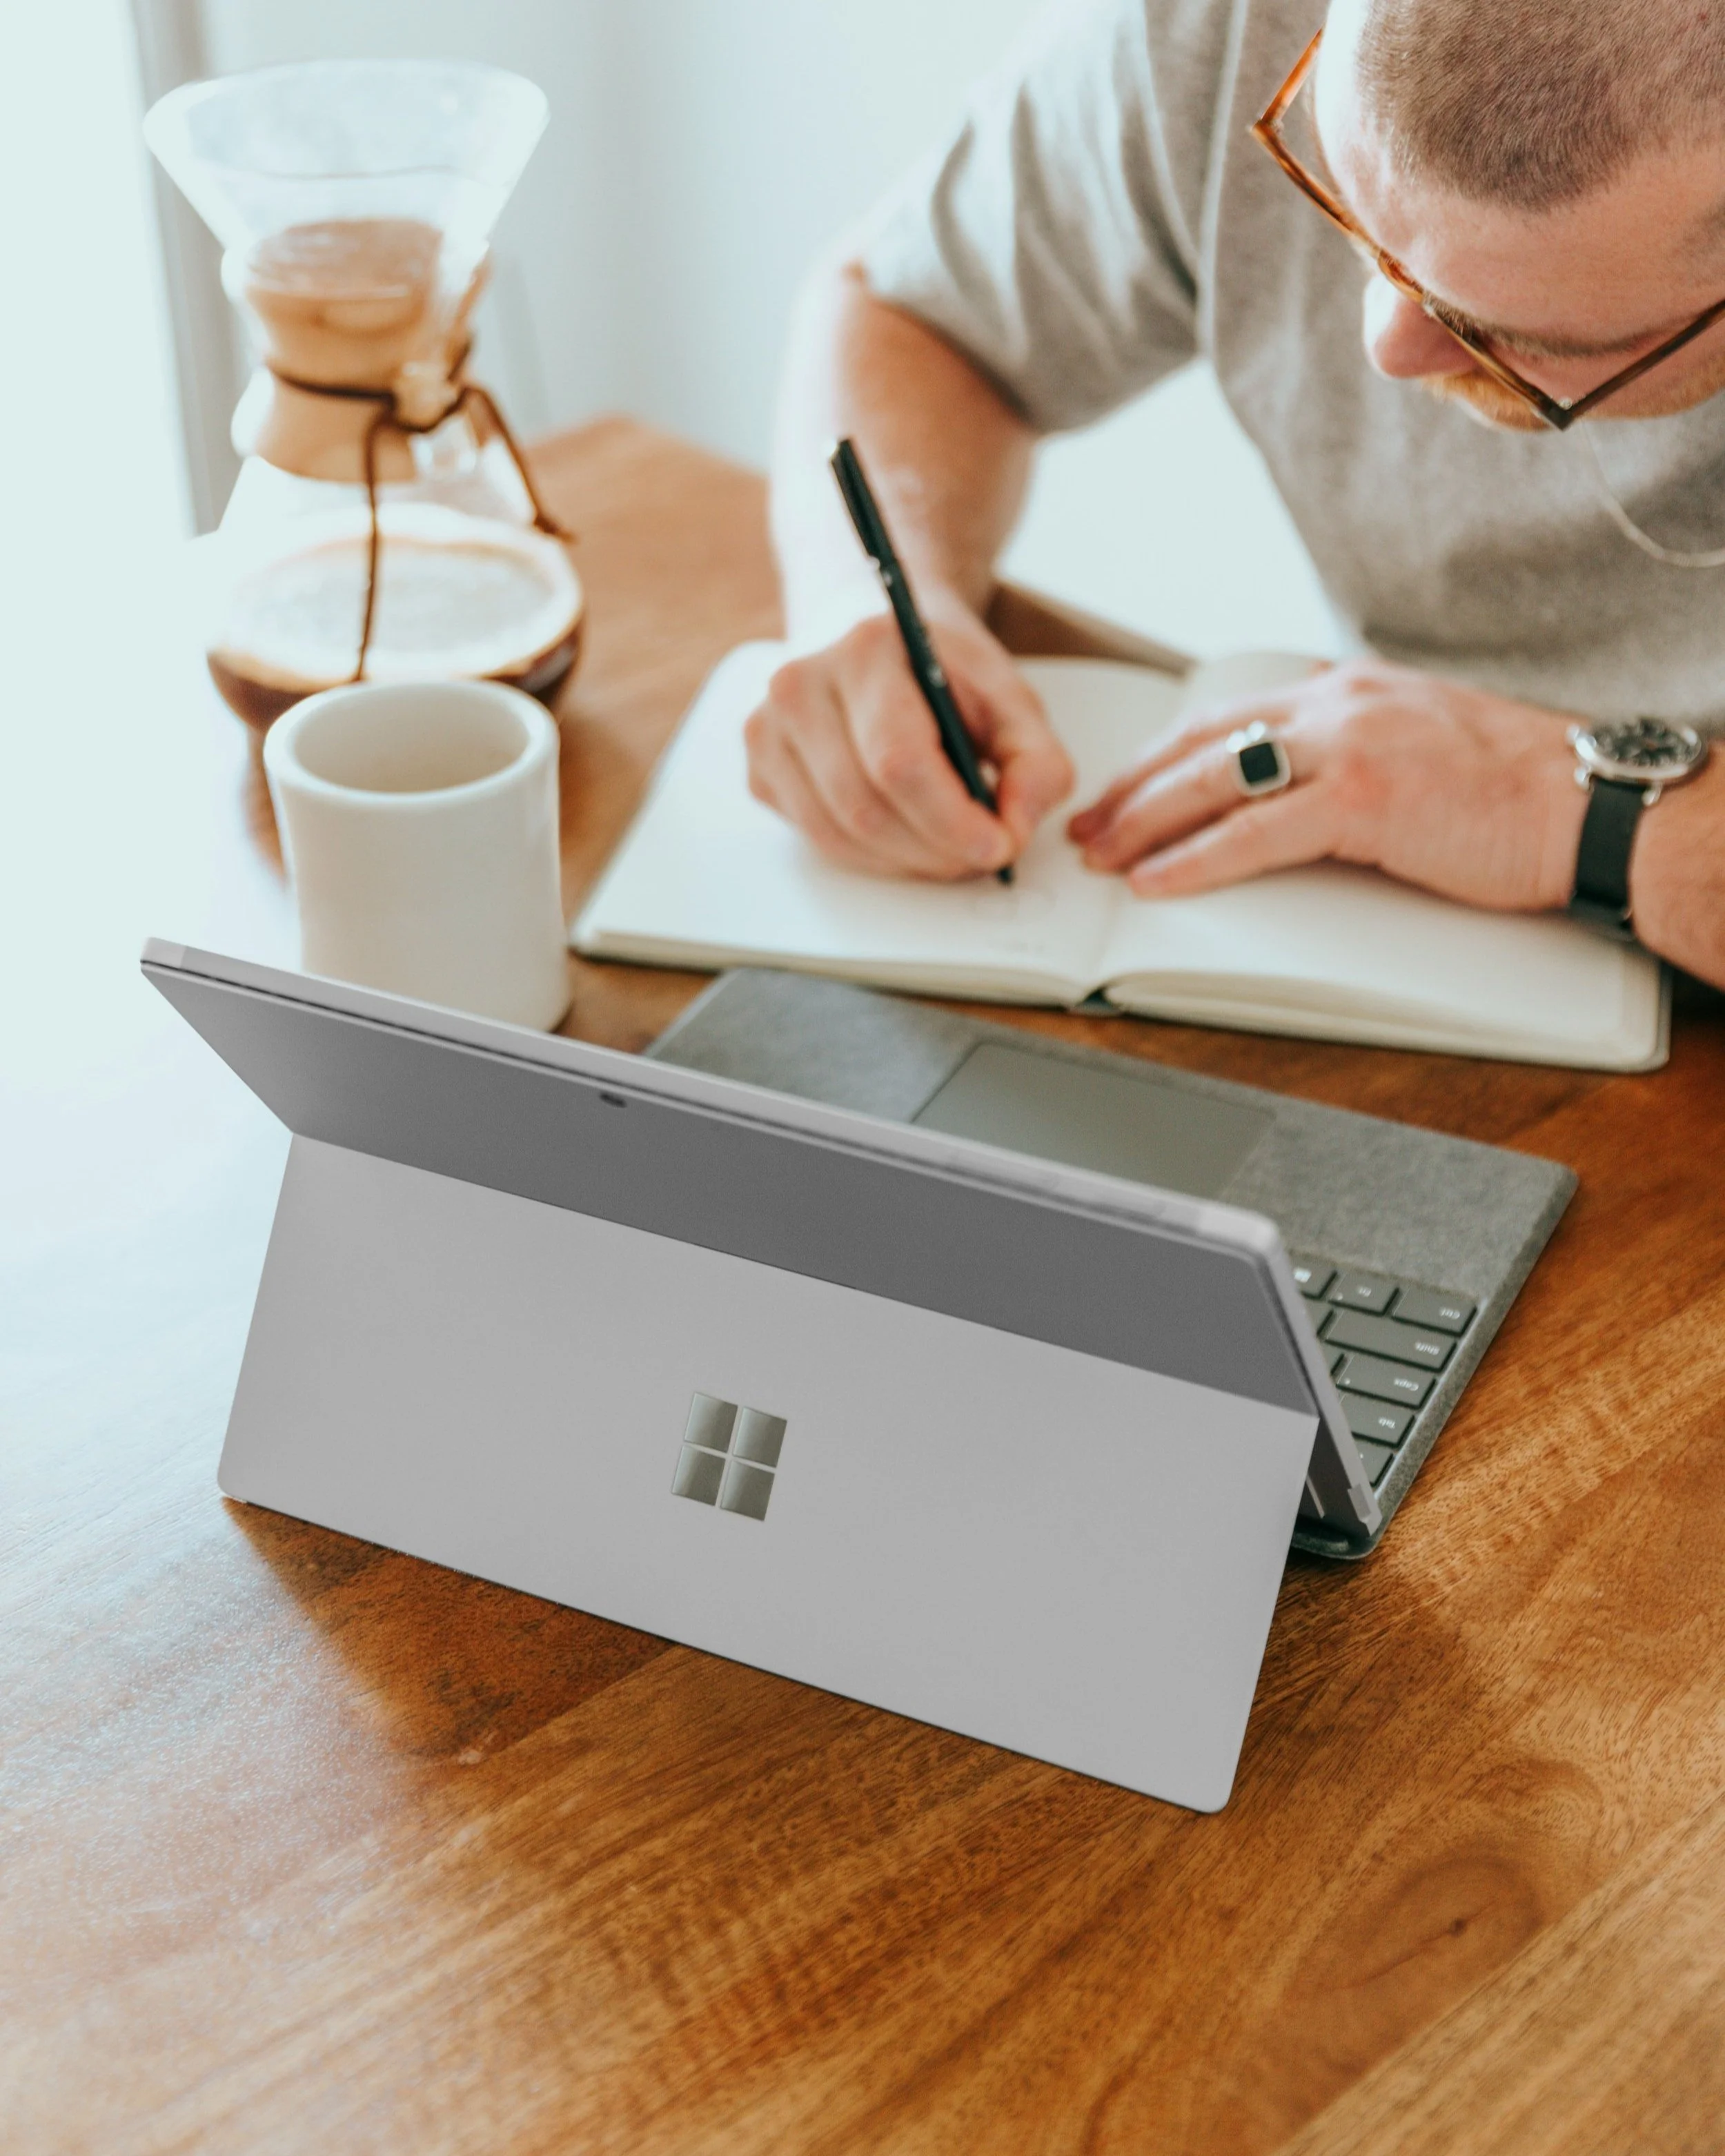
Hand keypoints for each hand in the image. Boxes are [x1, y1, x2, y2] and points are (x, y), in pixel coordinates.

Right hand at [744, 606, 1074, 877]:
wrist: (879, 647)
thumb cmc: (945, 676)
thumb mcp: (1012, 701)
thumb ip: (1036, 762)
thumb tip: (1017, 826)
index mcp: (865, 651)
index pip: (899, 761)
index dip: (952, 821)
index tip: (1000, 847)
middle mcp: (800, 685)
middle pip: (866, 809)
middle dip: (935, 851)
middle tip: (983, 855)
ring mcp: (768, 731)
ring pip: (839, 836)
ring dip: (906, 861)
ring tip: (949, 848)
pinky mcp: (760, 772)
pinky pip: (819, 841)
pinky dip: (873, 856)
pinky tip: (905, 832)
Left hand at [1067, 659, 1588, 911]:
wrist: (1586, 802)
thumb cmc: (1514, 791)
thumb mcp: (1415, 748)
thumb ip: (1350, 755)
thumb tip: (1290, 794)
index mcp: (1347, 690)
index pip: (1228, 717)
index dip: (1164, 757)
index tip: (1122, 790)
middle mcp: (1338, 704)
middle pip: (1202, 742)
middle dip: (1134, 788)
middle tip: (1086, 826)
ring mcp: (1348, 746)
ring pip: (1214, 781)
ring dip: (1146, 822)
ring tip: (1102, 856)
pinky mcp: (1362, 799)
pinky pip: (1254, 832)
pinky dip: (1197, 859)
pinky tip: (1157, 880)